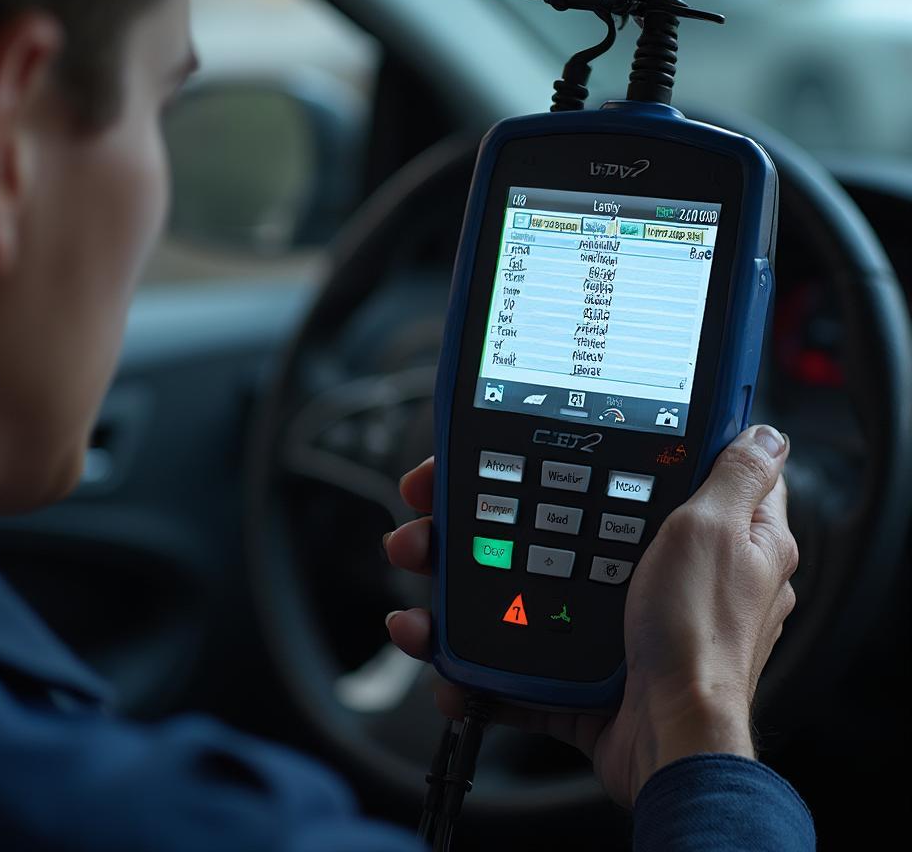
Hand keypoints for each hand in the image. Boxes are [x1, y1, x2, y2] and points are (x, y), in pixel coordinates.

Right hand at [383, 425, 796, 807]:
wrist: (669, 747)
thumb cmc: (703, 644)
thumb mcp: (719, 534)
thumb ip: (735, 478)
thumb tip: (762, 433)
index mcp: (701, 535)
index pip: (643, 467)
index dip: (592, 445)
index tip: (543, 434)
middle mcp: (656, 573)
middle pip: (559, 516)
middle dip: (490, 505)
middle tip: (440, 500)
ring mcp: (611, 617)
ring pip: (524, 575)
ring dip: (460, 568)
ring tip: (417, 556)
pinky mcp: (579, 660)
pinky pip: (516, 640)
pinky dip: (474, 642)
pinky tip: (437, 636)